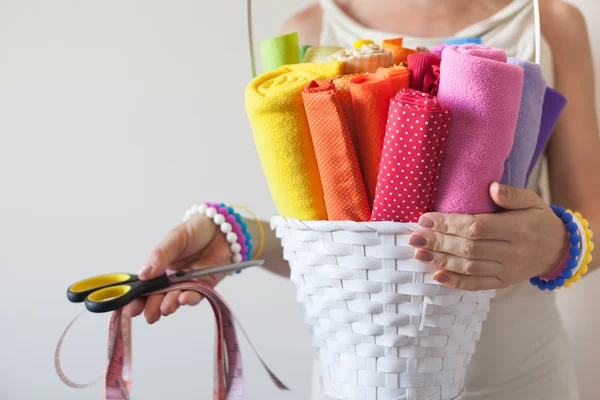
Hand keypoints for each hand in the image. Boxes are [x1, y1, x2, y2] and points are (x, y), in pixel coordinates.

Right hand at [124, 215, 232, 322]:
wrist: (222, 227)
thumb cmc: (195, 230)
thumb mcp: (174, 238)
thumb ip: (159, 256)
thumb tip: (143, 274)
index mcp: (160, 267)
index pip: (145, 285)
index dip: (137, 298)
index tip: (131, 308)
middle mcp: (172, 278)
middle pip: (159, 296)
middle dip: (152, 307)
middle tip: (148, 315)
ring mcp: (189, 283)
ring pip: (176, 298)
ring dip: (170, 304)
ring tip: (164, 309)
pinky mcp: (206, 285)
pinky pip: (197, 295)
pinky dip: (190, 298)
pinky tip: (182, 299)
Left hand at [409, 183, 568, 290]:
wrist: (560, 250)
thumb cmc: (539, 219)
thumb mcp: (532, 200)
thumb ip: (511, 194)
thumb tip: (491, 187)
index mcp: (517, 228)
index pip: (476, 227)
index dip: (449, 224)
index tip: (426, 219)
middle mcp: (512, 252)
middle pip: (468, 248)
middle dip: (438, 242)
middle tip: (414, 237)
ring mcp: (507, 271)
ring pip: (469, 267)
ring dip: (441, 261)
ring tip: (419, 253)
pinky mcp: (503, 283)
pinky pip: (477, 285)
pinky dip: (456, 282)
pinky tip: (437, 276)